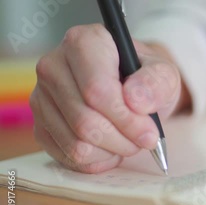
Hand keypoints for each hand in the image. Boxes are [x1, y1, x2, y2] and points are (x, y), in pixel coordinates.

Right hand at [30, 24, 189, 173]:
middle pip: (85, 121)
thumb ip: (156, 82)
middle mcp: (54, 65)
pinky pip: (68, 156)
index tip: (150, 133)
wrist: (133, 90)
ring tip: (130, 140)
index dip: (126, 119)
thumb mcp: (164, 74)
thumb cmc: (146, 79)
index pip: (96, 91)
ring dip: (113, 151)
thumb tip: (135, 99)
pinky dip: (98, 160)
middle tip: (145, 140)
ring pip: (77, 143)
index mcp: (84, 42)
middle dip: (123, 140)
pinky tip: (112, 147)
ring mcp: (41, 96)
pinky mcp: (41, 124)